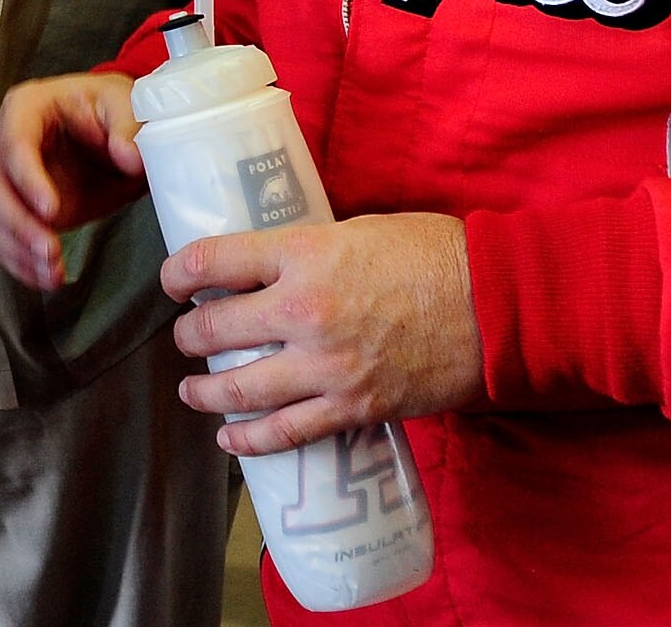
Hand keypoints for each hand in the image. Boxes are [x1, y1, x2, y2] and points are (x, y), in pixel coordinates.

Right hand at [0, 70, 148, 290]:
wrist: (114, 136)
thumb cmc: (112, 111)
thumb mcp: (126, 105)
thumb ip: (129, 127)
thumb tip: (129, 156)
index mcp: (26, 107)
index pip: (15, 144)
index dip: (28, 179)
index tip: (51, 210)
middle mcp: (4, 140)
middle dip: (20, 223)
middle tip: (50, 250)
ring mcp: (6, 176)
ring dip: (20, 249)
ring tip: (53, 272)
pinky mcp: (16, 207)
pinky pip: (5, 238)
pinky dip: (22, 262)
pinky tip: (45, 277)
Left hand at [165, 212, 481, 453]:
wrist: (497, 305)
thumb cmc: (436, 256)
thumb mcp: (359, 230)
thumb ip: (311, 250)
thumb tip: (274, 265)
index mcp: (304, 253)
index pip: (214, 259)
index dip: (179, 271)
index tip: (172, 281)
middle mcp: (303, 309)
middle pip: (215, 327)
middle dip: (191, 336)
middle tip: (188, 337)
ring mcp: (325, 365)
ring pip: (238, 388)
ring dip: (204, 391)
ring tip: (191, 390)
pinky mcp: (351, 406)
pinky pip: (286, 432)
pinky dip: (250, 441)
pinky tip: (230, 439)